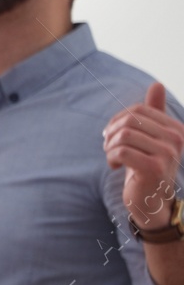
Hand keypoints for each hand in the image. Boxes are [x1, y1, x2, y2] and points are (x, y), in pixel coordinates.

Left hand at [105, 82, 183, 230]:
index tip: (112, 134)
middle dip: (112, 132)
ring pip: (124, 135)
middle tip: (108, 145)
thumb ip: (153, 113)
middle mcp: (177, 139)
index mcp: (176, 129)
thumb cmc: (146, 166)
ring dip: (110, 146)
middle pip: (130, 120)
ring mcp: (168, 153)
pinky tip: (114, 165)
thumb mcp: (149, 137)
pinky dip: (111, 157)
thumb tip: (157, 84)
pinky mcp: (155, 168)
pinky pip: (121, 151)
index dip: (118, 119)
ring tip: (111, 155)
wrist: (150, 200)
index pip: (139, 110)